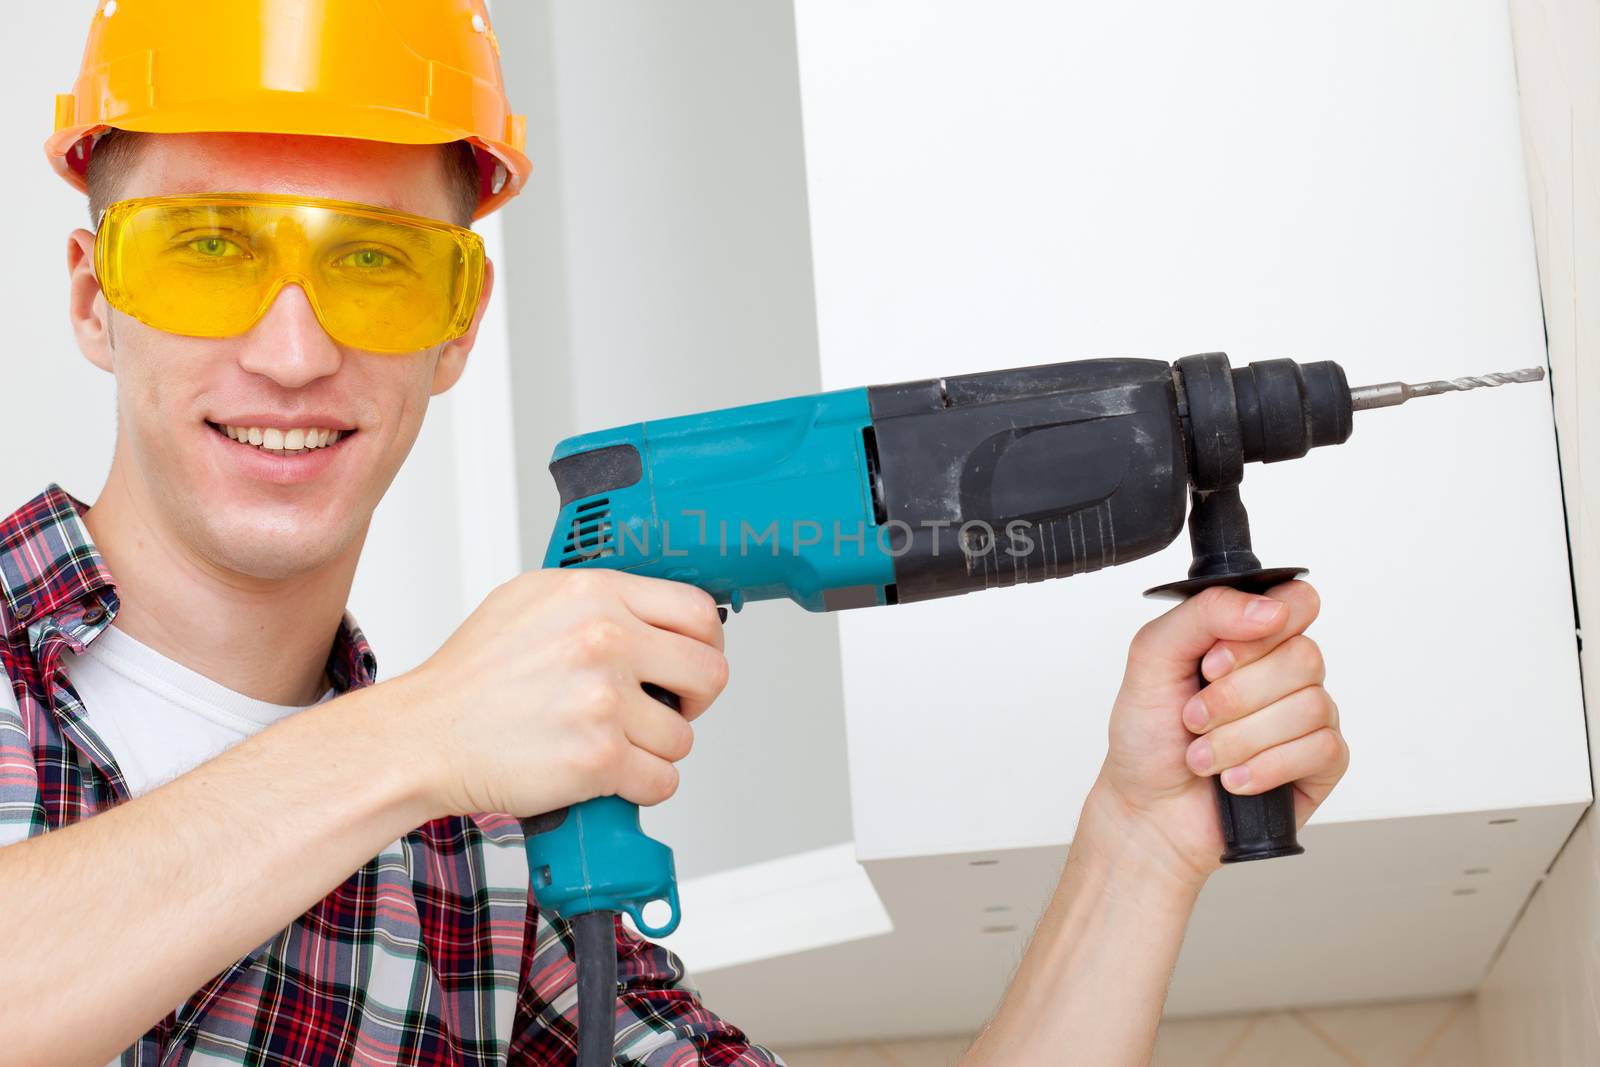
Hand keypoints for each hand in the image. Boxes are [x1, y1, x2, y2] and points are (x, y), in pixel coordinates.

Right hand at [388, 568, 727, 819]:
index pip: (696, 609)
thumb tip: (658, 616)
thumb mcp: (530, 603)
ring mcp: (603, 699)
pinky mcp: (599, 757)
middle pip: (710, 673)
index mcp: (594, 594)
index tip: (691, 661)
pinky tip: (606, 775)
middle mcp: (603, 639)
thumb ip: (599, 602)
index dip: (706, 642)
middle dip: (694, 700)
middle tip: (665, 708)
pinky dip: (640, 787)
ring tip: (610, 743)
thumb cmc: (471, 678)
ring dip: (655, 749)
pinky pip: (662, 780)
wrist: (422, 736)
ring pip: (683, 736)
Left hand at [1089, 580, 1347, 889]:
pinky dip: (1267, 766)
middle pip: (1304, 656)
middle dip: (1235, 696)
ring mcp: (1308, 716)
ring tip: (1203, 758)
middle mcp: (1285, 671)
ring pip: (1309, 706)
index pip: (1296, 601)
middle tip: (1193, 718)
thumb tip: (1269, 608)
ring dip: (1241, 738)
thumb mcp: (1152, 657)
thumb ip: (1202, 614)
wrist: (1148, 810)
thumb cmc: (1149, 736)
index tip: (1213, 663)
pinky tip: (1234, 780)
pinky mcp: (1322, 762)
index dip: (1261, 630)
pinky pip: (1322, 749)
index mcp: (1250, 637)